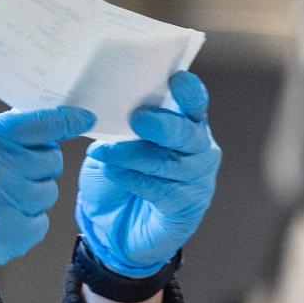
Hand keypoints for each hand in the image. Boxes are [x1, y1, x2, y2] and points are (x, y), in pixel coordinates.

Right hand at [0, 105, 95, 293]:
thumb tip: (37, 125)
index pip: (43, 123)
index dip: (68, 120)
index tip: (83, 118)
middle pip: (51, 161)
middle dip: (38, 165)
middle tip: (11, 172)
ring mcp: (5, 203)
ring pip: (48, 192)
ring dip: (31, 194)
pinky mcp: (9, 235)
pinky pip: (40, 223)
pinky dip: (26, 221)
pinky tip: (0, 217)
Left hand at [75, 71, 220, 275]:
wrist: (111, 224)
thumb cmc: (118, 173)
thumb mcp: (117, 140)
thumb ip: (122, 123)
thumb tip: (108, 102)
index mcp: (186, 124)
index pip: (195, 104)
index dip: (190, 92)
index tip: (177, 78)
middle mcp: (197, 150)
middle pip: (189, 134)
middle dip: (164, 125)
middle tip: (139, 118)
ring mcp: (195, 181)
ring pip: (170, 164)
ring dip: (135, 155)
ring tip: (106, 151)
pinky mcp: (183, 208)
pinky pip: (160, 190)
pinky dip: (133, 179)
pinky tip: (113, 171)